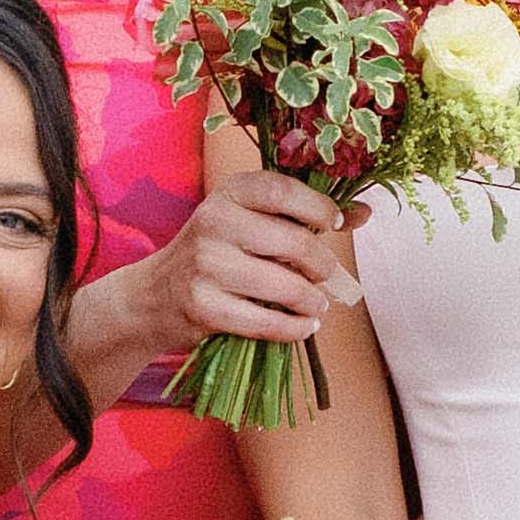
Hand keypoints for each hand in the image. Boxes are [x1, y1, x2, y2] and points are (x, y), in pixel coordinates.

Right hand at [162, 116, 357, 375]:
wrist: (155, 295)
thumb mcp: (249, 222)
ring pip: (283, 285)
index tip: (335, 222)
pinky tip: (303, 326)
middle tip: (328, 274)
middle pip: (291, 242)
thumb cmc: (216, 253)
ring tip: (317, 303)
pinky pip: (265, 321)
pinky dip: (294, 328)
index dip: (317, 207)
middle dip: (321, 263)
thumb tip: (364, 212)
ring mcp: (205, 265)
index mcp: (228, 193)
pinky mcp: (203, 306)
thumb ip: (303, 216)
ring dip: (311, 300)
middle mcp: (213, 222)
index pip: (281, 191)